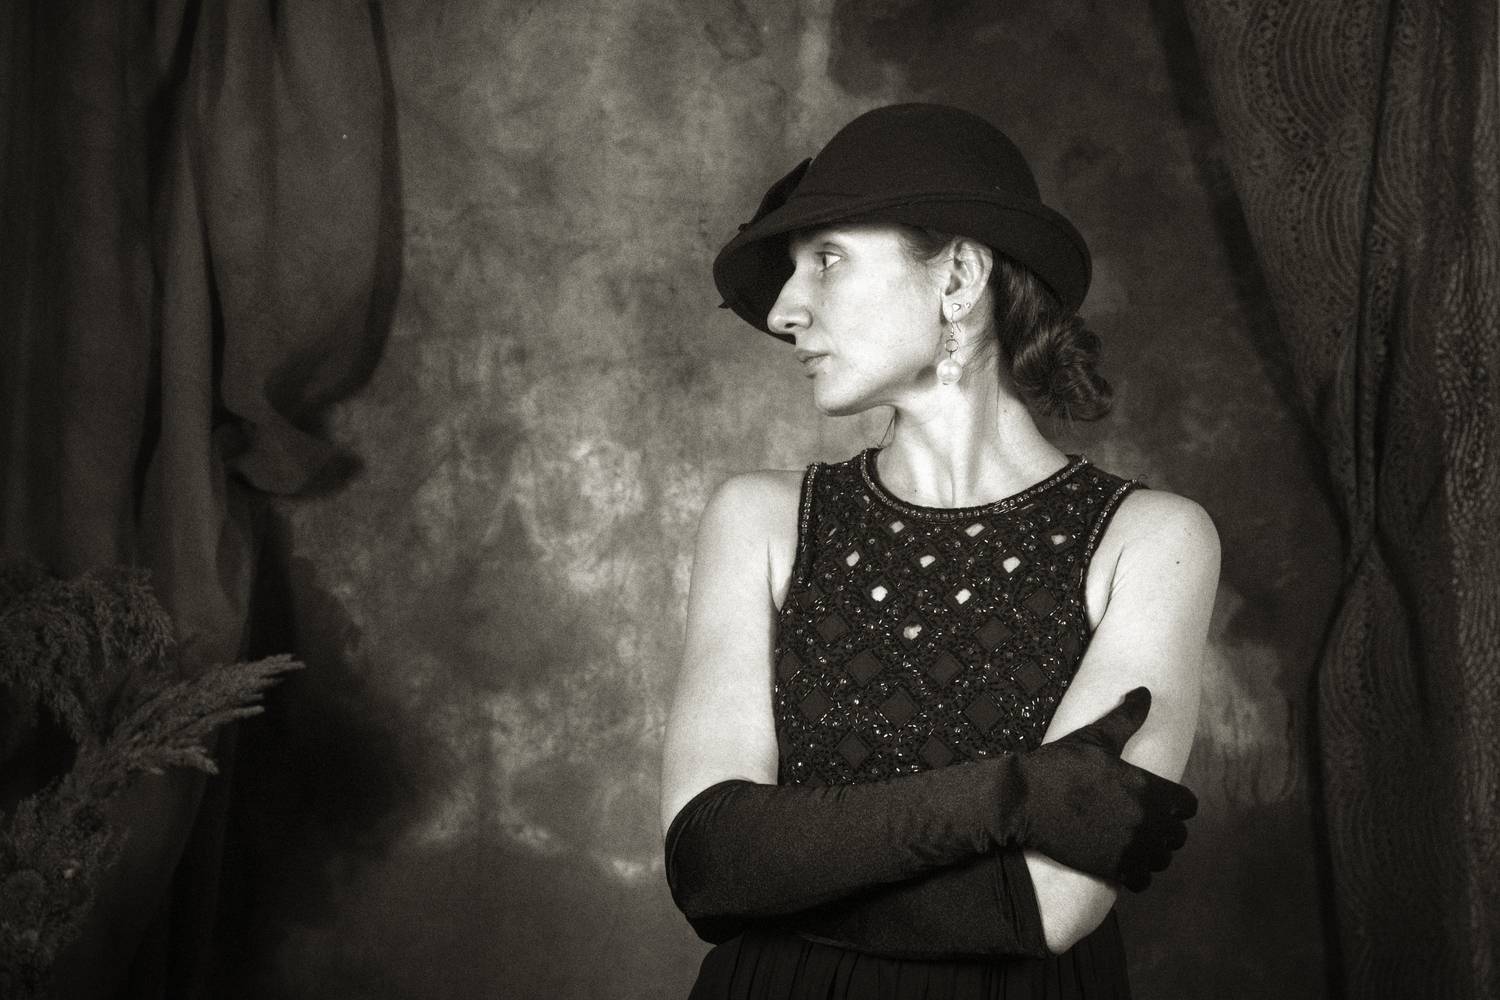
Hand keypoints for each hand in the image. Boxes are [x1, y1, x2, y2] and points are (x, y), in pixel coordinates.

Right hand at [1012, 687, 1196, 890]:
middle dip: (1167, 828)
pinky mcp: (1112, 868)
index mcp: (1148, 788)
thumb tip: (1144, 691)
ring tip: (1135, 842)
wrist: (1024, 800)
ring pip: (1163, 860)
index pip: (1188, 805)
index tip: (1162, 801)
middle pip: (1179, 835)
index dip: (1177, 803)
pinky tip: (1124, 860)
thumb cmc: (1060, 765)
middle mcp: (1146, 821)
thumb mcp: (1095, 737)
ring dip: (1154, 852)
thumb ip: (1127, 717)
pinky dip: (1139, 874)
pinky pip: (1143, 880)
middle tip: (1145, 821)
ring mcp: (1130, 847)